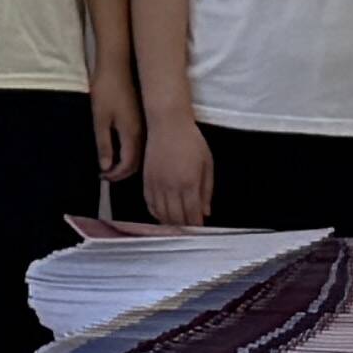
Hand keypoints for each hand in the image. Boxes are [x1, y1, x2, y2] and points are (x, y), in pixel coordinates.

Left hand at [86, 76, 139, 189]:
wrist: (118, 65)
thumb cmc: (106, 90)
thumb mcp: (100, 119)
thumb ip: (104, 144)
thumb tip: (106, 167)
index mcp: (132, 134)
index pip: (128, 165)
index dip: (115, 175)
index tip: (102, 175)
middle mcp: (143, 132)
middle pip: (137, 163)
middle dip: (122, 172)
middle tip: (106, 174)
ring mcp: (145, 125)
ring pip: (141, 154)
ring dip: (127, 163)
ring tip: (111, 164)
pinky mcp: (143, 118)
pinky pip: (141, 144)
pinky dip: (131, 152)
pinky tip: (120, 149)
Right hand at [141, 114, 214, 228]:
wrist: (167, 124)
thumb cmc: (191, 140)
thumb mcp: (207, 163)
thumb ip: (207, 189)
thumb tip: (206, 212)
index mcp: (189, 183)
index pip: (192, 215)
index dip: (197, 226)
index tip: (201, 229)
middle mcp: (171, 187)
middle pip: (176, 219)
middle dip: (184, 228)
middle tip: (190, 229)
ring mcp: (156, 185)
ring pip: (161, 215)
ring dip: (170, 223)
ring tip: (178, 224)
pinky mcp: (146, 181)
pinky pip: (149, 205)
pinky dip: (156, 213)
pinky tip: (164, 214)